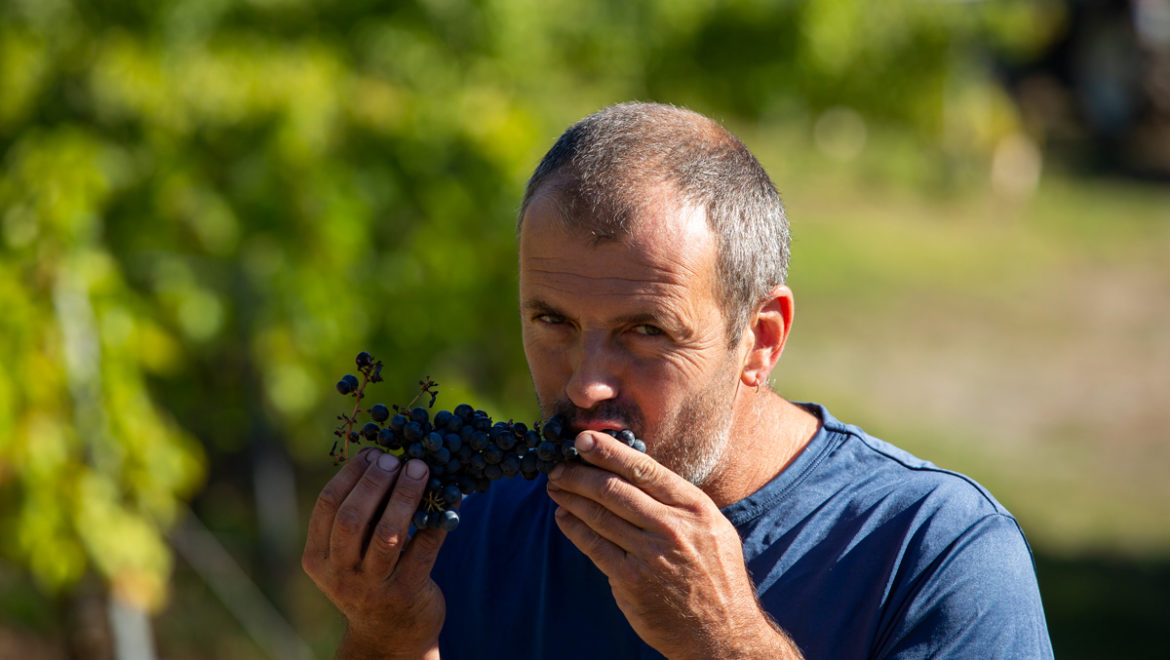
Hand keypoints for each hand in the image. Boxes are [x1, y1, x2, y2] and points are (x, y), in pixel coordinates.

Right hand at [302, 447, 446, 659]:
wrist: (388, 636)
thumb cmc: (369, 578)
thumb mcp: (347, 554)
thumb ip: (356, 516)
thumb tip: (380, 458)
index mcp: (318, 558)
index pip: (328, 505)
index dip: (351, 473)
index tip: (373, 453)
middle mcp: (340, 574)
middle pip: (353, 518)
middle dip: (376, 482)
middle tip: (396, 460)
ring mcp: (373, 586)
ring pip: (388, 534)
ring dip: (405, 495)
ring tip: (420, 469)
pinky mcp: (406, 592)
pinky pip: (425, 548)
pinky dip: (439, 517)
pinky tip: (451, 495)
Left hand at [545, 432, 801, 659]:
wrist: (722, 633)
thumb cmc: (716, 576)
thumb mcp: (711, 529)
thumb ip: (677, 503)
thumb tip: (634, 473)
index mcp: (695, 508)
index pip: (644, 469)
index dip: (608, 451)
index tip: (583, 438)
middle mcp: (673, 527)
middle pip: (614, 489)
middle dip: (579, 473)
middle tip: (558, 465)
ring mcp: (650, 555)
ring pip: (599, 515)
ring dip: (570, 497)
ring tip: (555, 486)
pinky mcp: (631, 581)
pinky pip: (594, 546)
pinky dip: (574, 528)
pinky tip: (564, 517)